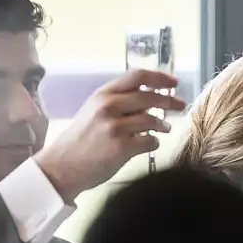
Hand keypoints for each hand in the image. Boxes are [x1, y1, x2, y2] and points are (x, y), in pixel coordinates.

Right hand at [34, 68, 184, 201]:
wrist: (61, 167)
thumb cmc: (80, 140)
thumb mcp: (93, 111)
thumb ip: (118, 102)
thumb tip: (151, 98)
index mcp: (102, 94)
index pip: (137, 76)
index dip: (159, 77)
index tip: (174, 82)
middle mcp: (108, 106)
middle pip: (150, 96)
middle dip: (170, 101)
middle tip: (180, 105)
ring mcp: (115, 127)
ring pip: (153, 119)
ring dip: (163, 124)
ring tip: (165, 128)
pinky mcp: (121, 147)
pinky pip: (150, 141)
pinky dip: (155, 142)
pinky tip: (152, 143)